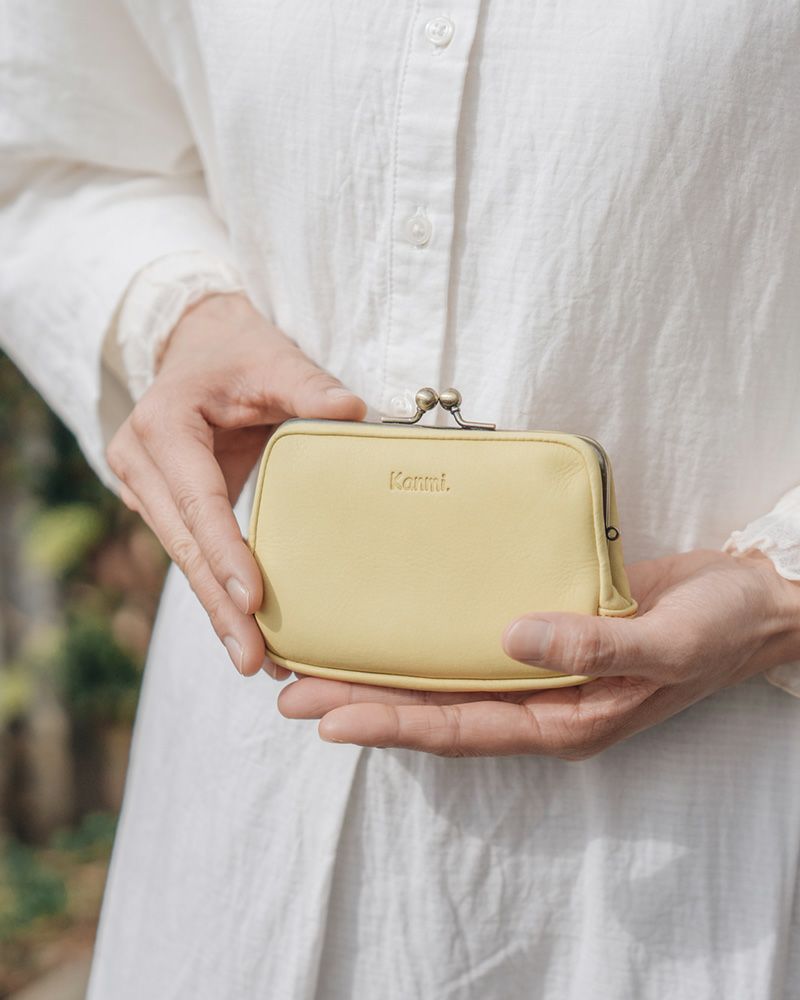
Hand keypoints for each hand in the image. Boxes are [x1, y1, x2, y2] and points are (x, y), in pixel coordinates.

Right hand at [107, 293, 365, 676]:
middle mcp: (140, 463)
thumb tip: (353, 412)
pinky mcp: (162, 504)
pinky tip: (245, 628)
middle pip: (184, 545)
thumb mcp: (273, 359)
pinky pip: (191, 551)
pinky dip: (218, 588)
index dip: (224, 552)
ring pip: (184, 557)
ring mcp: (144, 488)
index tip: (252, 601)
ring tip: (257, 661)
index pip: (198, 499)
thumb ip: (308, 385)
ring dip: (219, 609)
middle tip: (255, 660)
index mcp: (164, 427)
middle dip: (220, 605)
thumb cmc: (238, 354)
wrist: (197, 346)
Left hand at [277, 548, 799, 756]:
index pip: (460, 729)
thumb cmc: (720, 627)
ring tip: (321, 667)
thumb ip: (592, 646)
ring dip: (385, 676)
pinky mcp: (546, 630)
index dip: (390, 724)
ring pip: (447, 679)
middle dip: (364, 705)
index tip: (325, 716)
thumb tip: (510, 637)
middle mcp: (543, 701)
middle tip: (291, 694)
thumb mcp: (665, 642)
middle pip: (437, 709)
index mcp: (566, 719)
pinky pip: (474, 644)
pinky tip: (396, 625)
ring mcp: (542, 668)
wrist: (755, 599)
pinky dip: (429, 640)